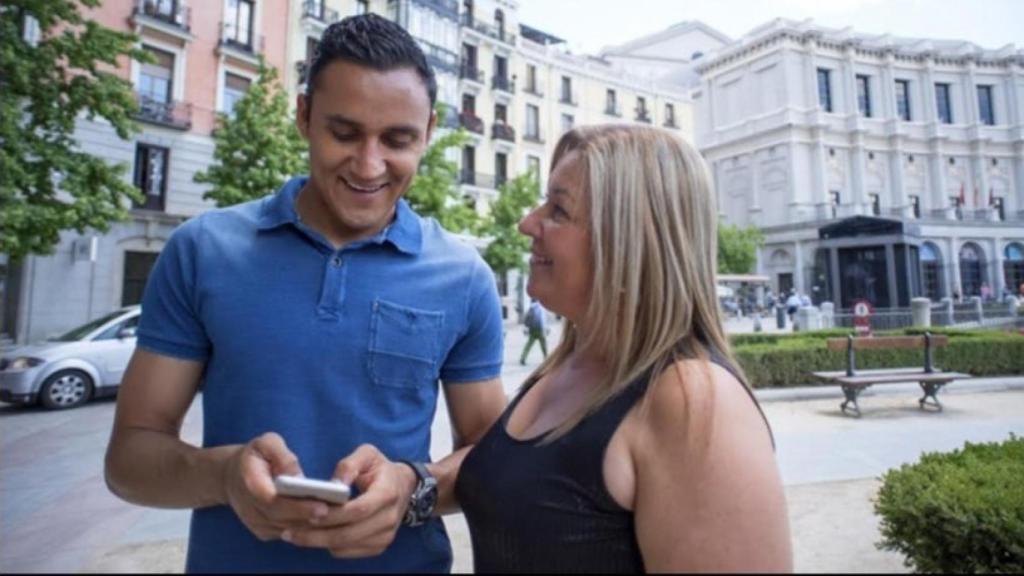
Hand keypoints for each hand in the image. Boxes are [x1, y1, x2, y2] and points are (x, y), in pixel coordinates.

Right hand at [222, 432, 331, 540]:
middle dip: (309, 517)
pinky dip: (304, 530)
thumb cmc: (255, 456)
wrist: (231, 476)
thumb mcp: (266, 443)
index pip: (273, 501)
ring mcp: (255, 522)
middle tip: (336, 514)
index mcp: (250, 482)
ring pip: (285, 529)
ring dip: (309, 526)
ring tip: (335, 519)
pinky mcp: (262, 530)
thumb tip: (298, 476)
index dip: (298, 506)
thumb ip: (282, 455)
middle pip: (281, 518)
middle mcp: (250, 507)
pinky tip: (324, 523)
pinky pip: (285, 534)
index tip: (322, 505)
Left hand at [282, 444, 417, 558]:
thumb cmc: (381, 468)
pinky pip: (348, 552)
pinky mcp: (379, 546)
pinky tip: (314, 536)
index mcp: (387, 493)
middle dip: (316, 536)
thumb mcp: (368, 454)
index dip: (332, 515)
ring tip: (295, 535)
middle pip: (349, 534)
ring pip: (346, 546)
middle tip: (289, 533)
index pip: (358, 510)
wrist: (404, 487)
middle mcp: (389, 518)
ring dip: (318, 543)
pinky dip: (329, 546)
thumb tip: (333, 484)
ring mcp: (385, 536)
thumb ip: (350, 464)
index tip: (307, 514)